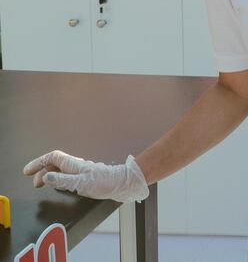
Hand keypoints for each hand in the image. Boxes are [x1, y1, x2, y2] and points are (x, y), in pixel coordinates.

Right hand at [23, 150, 148, 202]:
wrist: (124, 183)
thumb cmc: (105, 183)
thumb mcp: (81, 183)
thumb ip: (63, 180)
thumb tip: (45, 177)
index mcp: (74, 165)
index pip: (52, 158)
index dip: (38, 163)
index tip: (27, 171)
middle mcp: (77, 166)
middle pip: (55, 164)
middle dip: (41, 171)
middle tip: (34, 184)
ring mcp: (82, 171)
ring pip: (61, 169)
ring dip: (49, 175)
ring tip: (42, 184)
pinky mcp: (87, 177)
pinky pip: (68, 175)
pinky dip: (59, 179)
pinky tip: (59, 185)